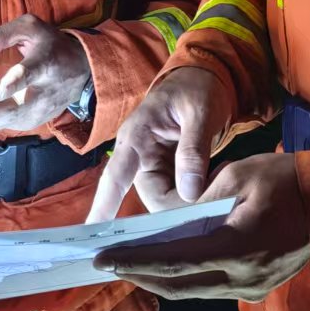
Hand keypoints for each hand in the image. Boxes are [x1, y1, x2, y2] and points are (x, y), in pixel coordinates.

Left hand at [0, 15, 92, 134]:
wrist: (81, 72)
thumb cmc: (53, 46)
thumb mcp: (31, 27)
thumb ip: (1, 35)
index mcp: (44, 64)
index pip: (28, 74)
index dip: (14, 83)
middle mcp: (41, 93)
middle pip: (9, 111)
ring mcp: (37, 112)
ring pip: (1, 123)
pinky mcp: (31, 123)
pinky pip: (2, 125)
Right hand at [84, 67, 231, 222]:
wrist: (208, 75)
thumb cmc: (197, 88)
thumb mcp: (199, 112)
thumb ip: (193, 150)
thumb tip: (189, 193)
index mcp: (137, 137)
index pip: (115, 177)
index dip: (104, 206)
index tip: (92, 234)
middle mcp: (139, 154)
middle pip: (149, 196)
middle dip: (176, 207)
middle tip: (213, 204)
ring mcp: (153, 163)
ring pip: (164, 198)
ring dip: (187, 203)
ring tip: (217, 194)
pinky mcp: (168, 169)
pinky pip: (175, 192)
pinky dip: (192, 197)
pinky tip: (212, 197)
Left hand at [94, 152, 309, 300]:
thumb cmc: (287, 181)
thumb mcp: (237, 176)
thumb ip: (199, 203)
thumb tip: (168, 221)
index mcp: (237, 247)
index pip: (173, 261)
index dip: (135, 261)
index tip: (104, 260)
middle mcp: (243, 278)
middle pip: (178, 285)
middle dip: (139, 275)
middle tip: (108, 265)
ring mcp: (252, 288)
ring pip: (193, 291)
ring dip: (159, 279)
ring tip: (129, 265)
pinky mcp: (257, 288)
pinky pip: (210, 287)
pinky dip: (184, 277)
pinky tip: (165, 266)